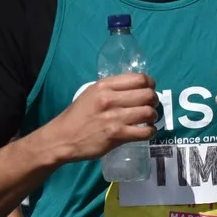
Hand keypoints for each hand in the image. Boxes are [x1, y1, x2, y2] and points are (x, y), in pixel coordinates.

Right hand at [42, 73, 158, 163]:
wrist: (62, 138)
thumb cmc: (77, 116)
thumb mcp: (91, 94)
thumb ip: (112, 89)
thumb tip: (136, 89)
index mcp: (104, 85)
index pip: (139, 78)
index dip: (150, 84)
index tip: (149, 90)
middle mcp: (110, 99)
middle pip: (147, 94)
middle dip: (154, 101)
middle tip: (150, 106)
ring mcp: (114, 118)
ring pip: (148, 112)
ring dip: (153, 117)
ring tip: (148, 120)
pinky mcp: (117, 135)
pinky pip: (145, 132)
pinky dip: (150, 132)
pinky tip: (146, 132)